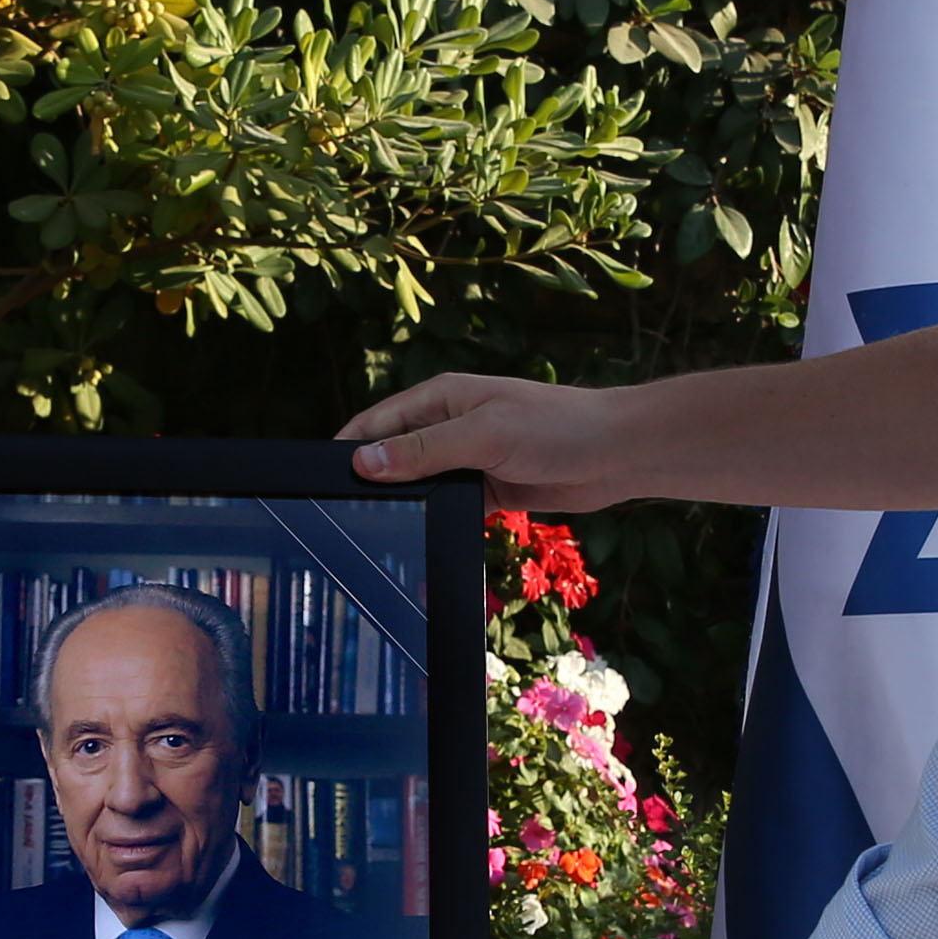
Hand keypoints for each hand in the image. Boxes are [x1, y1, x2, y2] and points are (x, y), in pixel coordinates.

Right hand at [337, 372, 635, 511]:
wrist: (620, 453)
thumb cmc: (557, 426)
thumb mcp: (483, 434)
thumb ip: (424, 450)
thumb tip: (364, 463)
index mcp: (440, 398)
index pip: (377, 424)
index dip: (348, 451)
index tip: (317, 484)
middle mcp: (448, 426)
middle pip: (393, 457)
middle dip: (369, 482)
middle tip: (339, 521)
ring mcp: (468, 460)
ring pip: (419, 486)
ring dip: (403, 505)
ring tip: (373, 536)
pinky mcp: (487, 490)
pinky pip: (447, 506)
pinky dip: (434, 520)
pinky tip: (417, 541)